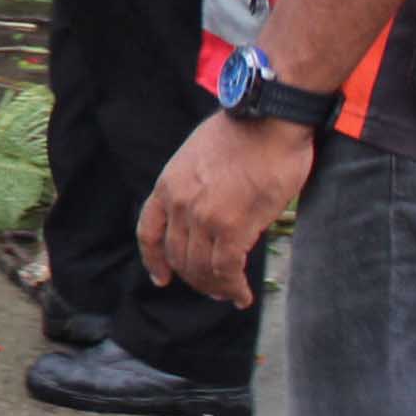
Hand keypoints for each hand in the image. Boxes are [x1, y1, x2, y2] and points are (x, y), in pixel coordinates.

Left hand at [139, 111, 316, 306]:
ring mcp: (204, 217)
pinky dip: (233, 288)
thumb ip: (194, 188)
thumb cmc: (242, 134)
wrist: (267, 120)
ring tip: (229, 294)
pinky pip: (227, 270)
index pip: (148, 232)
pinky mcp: (233, 227)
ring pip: (201, 268)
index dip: (154, 260)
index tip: (161, 278)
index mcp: (168, 185)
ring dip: (215, 287)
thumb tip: (207, 212)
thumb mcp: (197, 157)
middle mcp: (179, 204)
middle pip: (178, 256)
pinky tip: (242, 296)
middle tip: (212, 289)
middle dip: (194, 279)